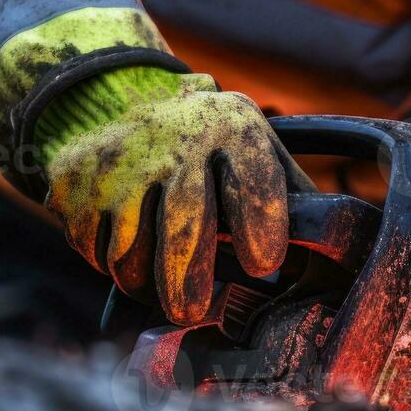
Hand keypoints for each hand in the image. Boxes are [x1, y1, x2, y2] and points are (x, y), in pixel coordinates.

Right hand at [43, 72, 289, 324]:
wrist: (112, 96)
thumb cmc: (205, 142)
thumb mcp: (253, 143)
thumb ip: (290, 190)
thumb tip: (336, 249)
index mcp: (232, 129)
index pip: (253, 180)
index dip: (261, 225)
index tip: (263, 264)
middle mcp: (175, 141)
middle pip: (182, 228)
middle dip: (188, 281)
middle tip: (191, 314)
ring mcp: (119, 162)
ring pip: (130, 252)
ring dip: (145, 282)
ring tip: (160, 284)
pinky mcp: (74, 182)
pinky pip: (93, 250)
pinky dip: (108, 264)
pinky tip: (124, 249)